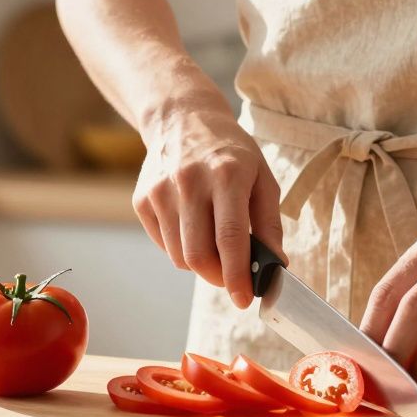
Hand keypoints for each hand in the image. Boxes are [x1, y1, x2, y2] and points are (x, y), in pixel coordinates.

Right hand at [134, 102, 285, 307]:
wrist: (181, 118)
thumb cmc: (230, 152)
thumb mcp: (262, 177)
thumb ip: (269, 223)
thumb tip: (274, 265)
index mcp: (226, 174)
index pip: (230, 238)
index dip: (237, 276)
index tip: (244, 299)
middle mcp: (189, 181)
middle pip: (198, 255)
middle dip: (218, 278)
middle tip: (233, 278)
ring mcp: (160, 191)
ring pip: (179, 256)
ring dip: (200, 263)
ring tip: (214, 243)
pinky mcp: (142, 200)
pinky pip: (164, 244)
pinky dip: (181, 248)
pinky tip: (193, 226)